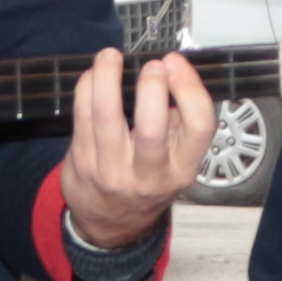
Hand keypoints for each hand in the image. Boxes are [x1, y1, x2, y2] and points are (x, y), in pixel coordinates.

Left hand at [56, 45, 212, 255]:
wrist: (110, 223)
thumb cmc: (146, 181)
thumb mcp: (176, 161)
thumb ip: (180, 122)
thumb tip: (171, 71)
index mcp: (182, 169)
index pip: (199, 128)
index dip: (191, 89)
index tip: (177, 63)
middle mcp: (150, 176)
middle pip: (152, 127)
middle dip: (152, 86)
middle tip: (151, 64)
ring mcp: (112, 172)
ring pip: (107, 117)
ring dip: (107, 77)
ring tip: (111, 56)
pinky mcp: (83, 163)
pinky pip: (82, 117)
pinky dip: (86, 89)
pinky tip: (93, 76)